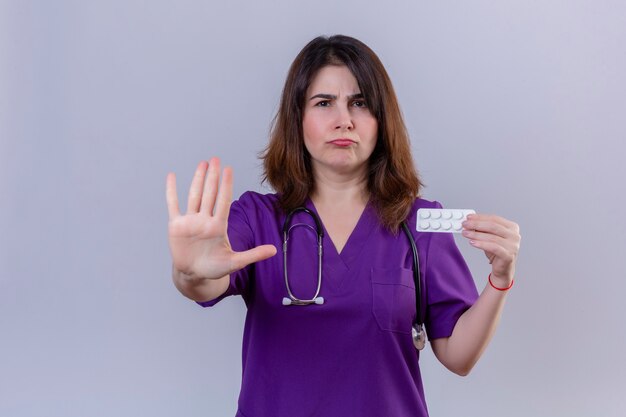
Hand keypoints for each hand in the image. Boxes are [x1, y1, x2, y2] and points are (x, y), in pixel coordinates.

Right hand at [165, 157, 276, 279]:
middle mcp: (205, 220)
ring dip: (197, 179)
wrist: (195, 275)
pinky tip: (172, 177)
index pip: (223, 201)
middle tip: (215, 159)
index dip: (226, 185)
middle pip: (209, 194)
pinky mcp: (176, 226)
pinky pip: (173, 205)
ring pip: (194, 195)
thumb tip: (275, 250)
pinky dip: (171, 191)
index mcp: (219, 226)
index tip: (229, 169)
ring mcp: (190, 221)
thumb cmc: (215, 268)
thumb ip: (253, 255)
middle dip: (212, 177)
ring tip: (202, 164)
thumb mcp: (235, 262)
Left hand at [461, 214, 520, 285]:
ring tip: (465, 233)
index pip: (494, 219)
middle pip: (493, 226)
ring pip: (492, 237)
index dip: (480, 217)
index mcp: (512, 227)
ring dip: (476, 234)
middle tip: (465, 224)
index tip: (468, 217)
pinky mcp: (508, 255)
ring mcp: (513, 246)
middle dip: (477, 224)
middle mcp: (515, 235)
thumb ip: (483, 229)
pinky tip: (472, 242)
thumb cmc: (496, 252)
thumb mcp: (489, 237)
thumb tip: (470, 222)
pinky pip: (493, 247)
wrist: (502, 269)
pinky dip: (481, 244)